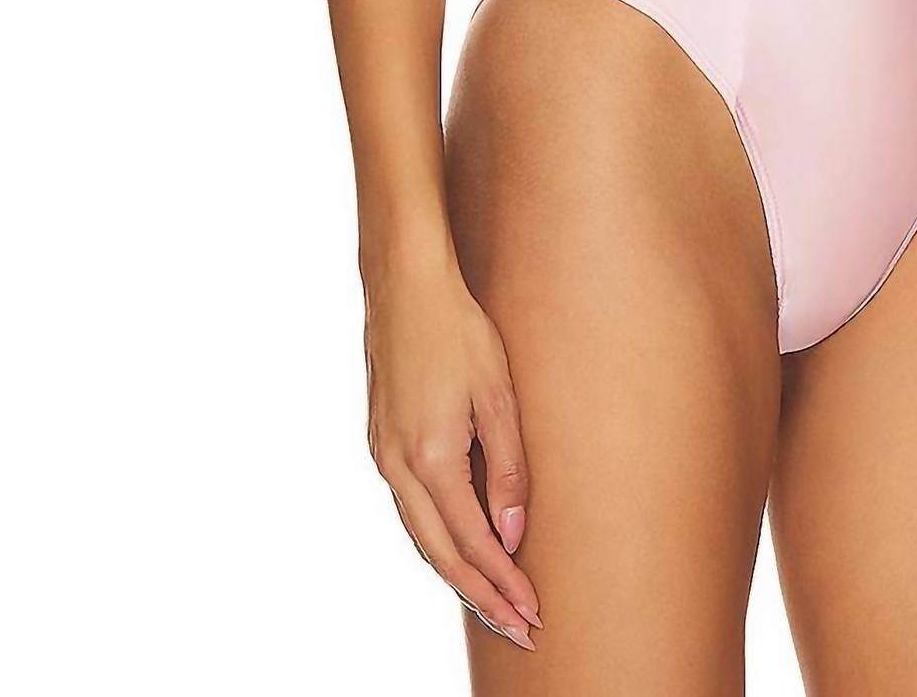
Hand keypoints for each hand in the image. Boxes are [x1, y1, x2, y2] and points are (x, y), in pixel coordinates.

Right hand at [363, 258, 540, 649]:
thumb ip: (507, 467)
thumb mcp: (498, 394)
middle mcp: (399, 467)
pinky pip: (411, 512)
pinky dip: (438, 543)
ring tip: (496, 604)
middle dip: (483, 598)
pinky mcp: (382, 444)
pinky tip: (461, 550)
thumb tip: (513, 535)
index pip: (473, 544)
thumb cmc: (458, 329)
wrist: (404, 286)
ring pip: (421, 539)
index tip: (535, 614)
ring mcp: (384, 457)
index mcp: (431, 457)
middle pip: (441, 556)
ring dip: (459, 575)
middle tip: (522, 631)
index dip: (504, 584)